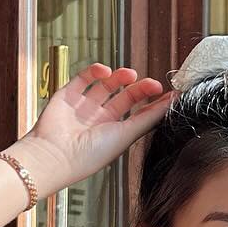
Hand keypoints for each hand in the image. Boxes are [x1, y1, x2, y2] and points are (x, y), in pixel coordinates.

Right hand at [18, 63, 173, 185]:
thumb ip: (149, 118)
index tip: (171, 93)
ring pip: (106, 86)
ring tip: (129, 74)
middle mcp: (101, 120)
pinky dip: (94, 71)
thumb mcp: (126, 135)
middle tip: (153, 84)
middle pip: (125, 98)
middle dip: (140, 89)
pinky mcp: (68, 96)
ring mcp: (84, 107)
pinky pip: (83, 79)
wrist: (55, 155)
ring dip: (119, 77)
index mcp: (116, 133)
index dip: (154, 102)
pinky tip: (104, 71)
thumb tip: (172, 103)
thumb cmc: (90, 154)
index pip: (139, 113)